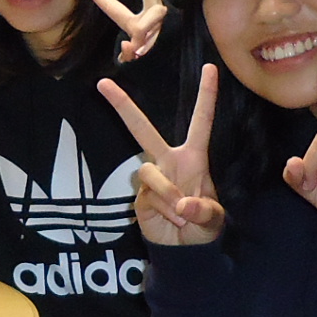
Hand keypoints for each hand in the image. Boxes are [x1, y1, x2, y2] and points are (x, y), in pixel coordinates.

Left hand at [82, 0, 169, 63]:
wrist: (163, 55)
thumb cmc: (142, 34)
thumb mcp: (125, 18)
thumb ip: (106, 1)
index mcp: (150, 1)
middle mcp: (157, 14)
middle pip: (156, 12)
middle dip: (147, 21)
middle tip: (142, 25)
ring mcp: (158, 31)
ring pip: (145, 33)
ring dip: (136, 43)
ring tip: (128, 47)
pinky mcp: (155, 46)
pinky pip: (139, 50)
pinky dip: (130, 52)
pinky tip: (126, 55)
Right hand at [99, 63, 223, 246]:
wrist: (183, 249)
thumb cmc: (203, 226)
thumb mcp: (214, 219)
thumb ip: (204, 210)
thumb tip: (183, 205)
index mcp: (193, 157)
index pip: (201, 121)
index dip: (206, 95)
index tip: (210, 67)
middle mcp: (169, 160)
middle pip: (142, 128)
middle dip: (123, 106)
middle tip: (103, 84)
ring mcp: (152, 176)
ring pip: (150, 171)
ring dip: (168, 193)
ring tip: (181, 214)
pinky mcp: (140, 194)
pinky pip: (149, 194)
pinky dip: (164, 209)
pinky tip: (172, 219)